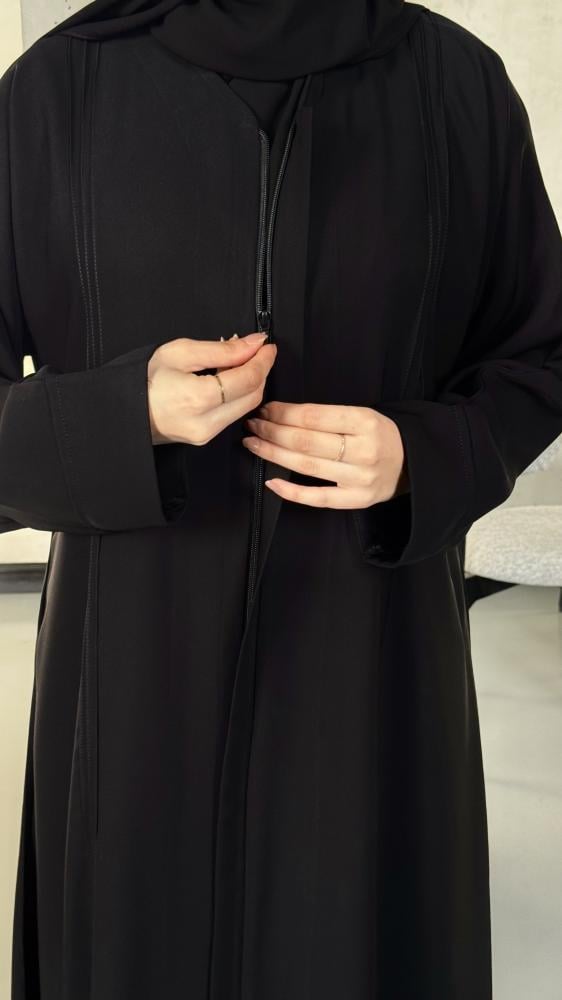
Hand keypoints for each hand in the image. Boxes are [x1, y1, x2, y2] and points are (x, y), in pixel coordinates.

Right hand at [147, 333, 276, 444]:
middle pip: (253, 396)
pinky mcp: (206, 438)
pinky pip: (233, 415)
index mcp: (197, 398)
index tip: (266, 346)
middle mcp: (205, 422)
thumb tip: (253, 344)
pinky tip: (229, 380)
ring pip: (246, 407)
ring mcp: (206, 434)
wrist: (127, 408)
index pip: (247, 379)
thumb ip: (222, 350)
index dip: (262, 361)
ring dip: (251, 383)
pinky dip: (238, 395)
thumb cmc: (145, 380)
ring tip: (240, 363)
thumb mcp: (181, 353)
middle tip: (258, 352)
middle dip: (261, 372)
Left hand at [241, 401, 408, 507]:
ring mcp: (359, 479)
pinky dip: (291, 491)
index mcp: (365, 421)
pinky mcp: (356, 500)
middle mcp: (363, 451)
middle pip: (306, 441)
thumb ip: (327, 415)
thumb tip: (281, 412)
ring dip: (273, 454)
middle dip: (272, 431)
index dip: (283, 413)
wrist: (411, 463)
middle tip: (253, 424)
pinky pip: (317, 498)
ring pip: (307, 466)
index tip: (265, 409)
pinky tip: (271, 481)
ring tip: (254, 444)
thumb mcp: (362, 414)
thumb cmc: (379, 435)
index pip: (313, 417)